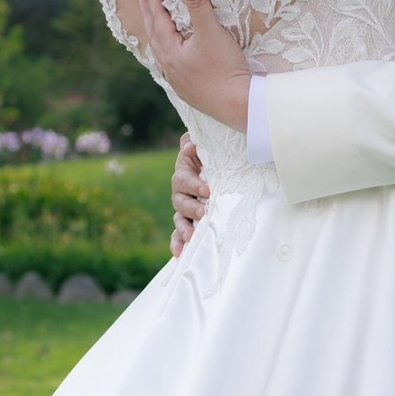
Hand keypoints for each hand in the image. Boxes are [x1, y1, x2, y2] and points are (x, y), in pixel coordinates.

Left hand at [139, 0, 251, 131]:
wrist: (238, 105)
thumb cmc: (224, 68)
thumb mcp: (211, 31)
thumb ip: (198, 2)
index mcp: (170, 51)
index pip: (157, 19)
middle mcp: (169, 67)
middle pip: (155, 36)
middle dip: (150, 15)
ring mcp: (178, 81)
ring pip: (162, 53)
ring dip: (157, 35)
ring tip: (155, 25)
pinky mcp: (190, 91)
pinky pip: (172, 66)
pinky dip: (168, 53)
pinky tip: (174, 56)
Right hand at [169, 132, 208, 257]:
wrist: (217, 170)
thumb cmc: (210, 157)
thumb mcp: (204, 146)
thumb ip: (193, 142)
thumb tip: (190, 146)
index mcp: (183, 175)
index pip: (185, 180)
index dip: (194, 185)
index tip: (207, 190)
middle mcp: (180, 194)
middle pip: (181, 203)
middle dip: (192, 209)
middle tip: (204, 213)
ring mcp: (184, 210)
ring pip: (179, 220)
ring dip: (183, 230)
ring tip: (189, 237)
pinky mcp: (189, 222)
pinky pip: (179, 234)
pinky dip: (177, 243)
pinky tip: (179, 253)